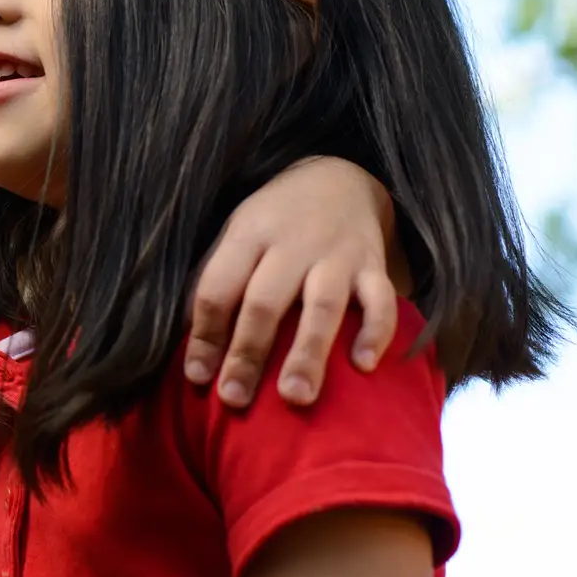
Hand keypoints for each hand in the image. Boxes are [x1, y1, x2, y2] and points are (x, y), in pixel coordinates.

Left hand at [185, 156, 399, 408]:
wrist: (340, 178)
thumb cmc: (276, 220)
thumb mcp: (238, 234)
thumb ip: (220, 282)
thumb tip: (195, 347)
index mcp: (249, 235)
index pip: (219, 287)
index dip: (205, 333)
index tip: (197, 377)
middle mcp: (293, 243)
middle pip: (265, 301)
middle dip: (249, 353)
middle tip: (235, 399)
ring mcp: (337, 254)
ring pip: (322, 306)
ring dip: (307, 354)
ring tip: (296, 397)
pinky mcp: (374, 265)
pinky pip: (381, 301)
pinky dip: (376, 332)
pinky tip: (363, 366)